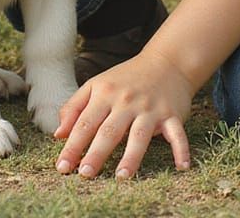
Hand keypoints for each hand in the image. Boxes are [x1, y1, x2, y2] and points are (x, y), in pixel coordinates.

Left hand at [53, 48, 192, 179]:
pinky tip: (181, 167)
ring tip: (122, 176)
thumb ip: (74, 107)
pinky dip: (181, 149)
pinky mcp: (172, 114)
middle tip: (85, 174)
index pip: (85, 123)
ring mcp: (150, 108)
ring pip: (140, 134)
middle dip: (96, 153)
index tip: (62, 167)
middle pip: (109, 130)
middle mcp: (126, 101)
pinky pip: (177, 134)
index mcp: (105, 93)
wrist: (165, 62)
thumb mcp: (96, 85)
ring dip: (132, 156)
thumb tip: (58, 134)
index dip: (73, 145)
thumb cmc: (126, 78)